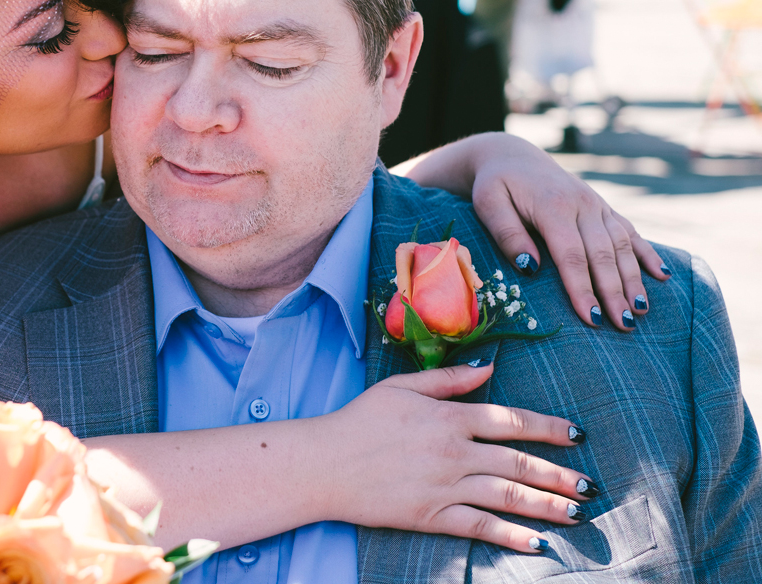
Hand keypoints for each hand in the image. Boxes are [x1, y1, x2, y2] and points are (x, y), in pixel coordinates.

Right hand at [316, 363, 592, 552]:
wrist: (324, 464)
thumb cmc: (359, 420)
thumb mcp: (401, 386)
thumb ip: (448, 379)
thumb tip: (489, 369)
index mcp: (448, 416)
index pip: (511, 421)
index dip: (548, 428)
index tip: (575, 434)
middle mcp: (454, 452)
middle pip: (519, 463)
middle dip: (559, 475)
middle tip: (589, 485)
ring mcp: (444, 486)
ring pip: (508, 496)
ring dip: (547, 505)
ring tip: (576, 512)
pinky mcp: (431, 516)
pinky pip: (481, 527)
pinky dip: (512, 535)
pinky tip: (538, 542)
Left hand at [468, 134, 667, 330]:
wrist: (511, 156)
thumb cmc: (495, 185)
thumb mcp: (488, 204)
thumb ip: (507, 233)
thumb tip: (530, 267)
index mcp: (553, 206)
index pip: (571, 255)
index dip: (582, 288)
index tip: (591, 319)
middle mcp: (581, 204)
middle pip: (602, 254)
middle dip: (614, 291)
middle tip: (623, 325)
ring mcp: (596, 204)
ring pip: (622, 245)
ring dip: (634, 279)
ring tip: (640, 311)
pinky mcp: (603, 207)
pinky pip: (630, 231)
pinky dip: (647, 253)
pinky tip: (663, 275)